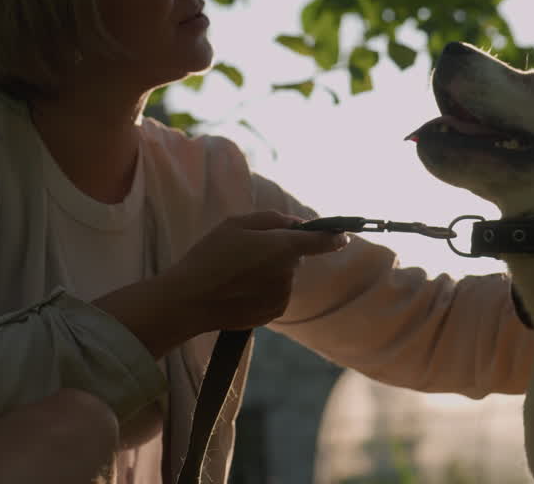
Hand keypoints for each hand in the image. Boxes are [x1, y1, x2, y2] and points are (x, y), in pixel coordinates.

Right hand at [164, 211, 348, 332]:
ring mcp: (281, 295)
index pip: (320, 241)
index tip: (342, 235)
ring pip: (283, 276)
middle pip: (294, 256)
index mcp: (282, 247)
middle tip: (246, 250)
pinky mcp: (272, 312)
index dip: (333, 237)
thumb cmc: (210, 257)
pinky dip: (263, 289)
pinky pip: (275, 294)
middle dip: (279, 250)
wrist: (190, 300)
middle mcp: (288, 273)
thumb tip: (295, 224)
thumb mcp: (235, 224)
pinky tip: (239, 289)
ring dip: (269, 271)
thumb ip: (270, 219)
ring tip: (236, 272)